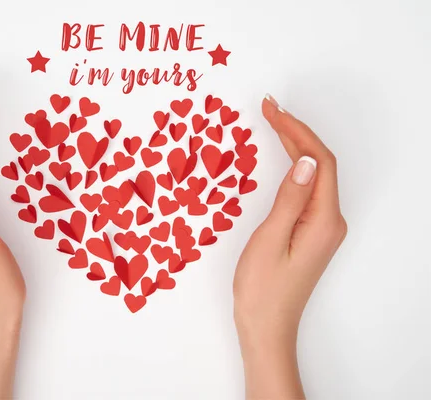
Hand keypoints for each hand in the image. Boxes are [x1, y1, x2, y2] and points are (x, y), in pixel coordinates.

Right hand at [233, 95, 346, 398]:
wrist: (266, 327)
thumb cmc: (262, 290)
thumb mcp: (269, 240)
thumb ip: (290, 199)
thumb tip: (306, 160)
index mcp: (323, 220)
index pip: (318, 162)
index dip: (297, 131)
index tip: (272, 110)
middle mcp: (330, 221)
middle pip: (319, 164)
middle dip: (295, 132)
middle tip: (268, 108)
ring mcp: (322, 227)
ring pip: (314, 175)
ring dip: (295, 146)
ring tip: (272, 123)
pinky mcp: (311, 232)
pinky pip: (307, 190)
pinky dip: (293, 167)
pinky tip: (280, 158)